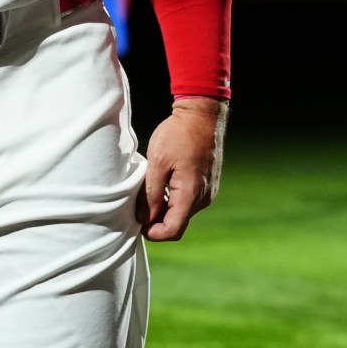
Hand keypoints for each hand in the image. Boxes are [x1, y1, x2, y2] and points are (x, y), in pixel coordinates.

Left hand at [141, 98, 227, 240]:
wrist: (202, 115)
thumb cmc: (178, 135)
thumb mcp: (157, 163)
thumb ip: (151, 195)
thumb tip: (144, 219)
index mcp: (191, 193)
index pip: (173, 230)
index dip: (153, 233)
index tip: (138, 221)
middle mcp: (204, 197)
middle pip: (178, 223)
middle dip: (157, 220)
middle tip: (138, 204)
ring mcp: (209, 190)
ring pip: (183, 212)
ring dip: (165, 209)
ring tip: (150, 190)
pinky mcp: (208, 184)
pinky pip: (189, 201)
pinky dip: (174, 199)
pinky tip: (163, 183)